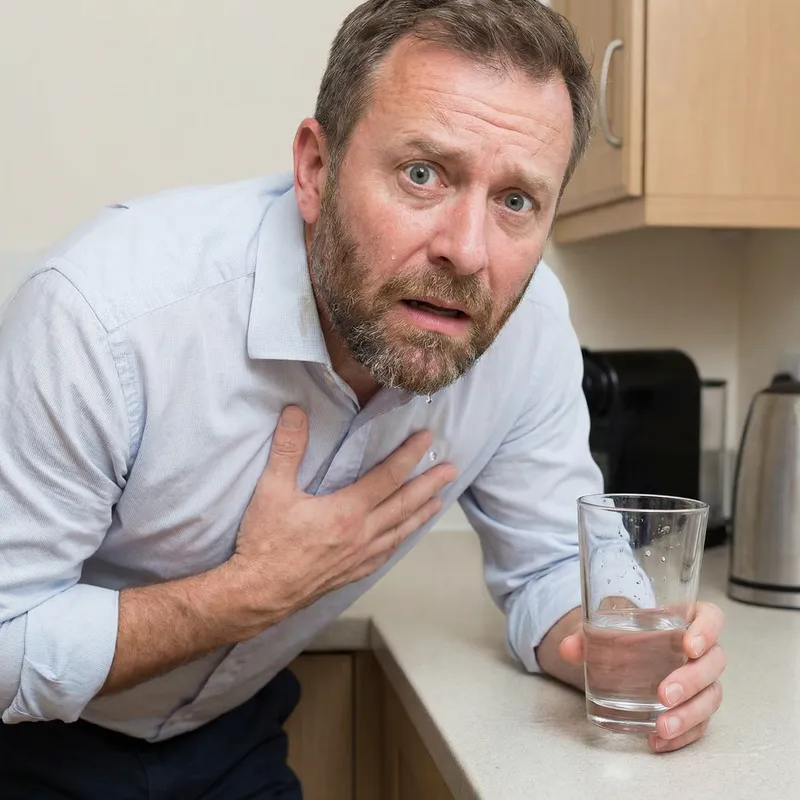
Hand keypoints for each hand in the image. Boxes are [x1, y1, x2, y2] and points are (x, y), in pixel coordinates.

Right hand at [224, 405, 456, 636]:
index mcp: (347, 511)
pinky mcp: (351, 573)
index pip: (387, 477)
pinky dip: (400, 540)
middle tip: (452, 470)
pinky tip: (403, 537)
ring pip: (400, 531)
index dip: (409, 456)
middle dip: (430, 485)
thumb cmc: (265, 542)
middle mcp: (361, 534)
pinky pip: (385, 554)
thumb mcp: (272, 490)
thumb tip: (295, 411)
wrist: (257, 594)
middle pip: (405, 504)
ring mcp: (359, 557)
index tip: (428, 440)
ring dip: (422, 513)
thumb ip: (288, 449)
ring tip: (440, 501)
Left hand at [559, 602, 725, 752]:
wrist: (623, 650)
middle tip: (663, 693)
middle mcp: (700, 650)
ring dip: (689, 715)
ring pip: (710, 697)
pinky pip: (699, 724)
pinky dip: (682, 735)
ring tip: (662, 726)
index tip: (688, 646)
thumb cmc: (625, 632)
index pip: (710, 617)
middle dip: (691, 680)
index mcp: (684, 619)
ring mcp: (701, 680)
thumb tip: (567, 648)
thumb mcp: (605, 626)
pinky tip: (659, 741)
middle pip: (713, 662)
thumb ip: (585, 635)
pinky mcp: (694, 706)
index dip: (707, 630)